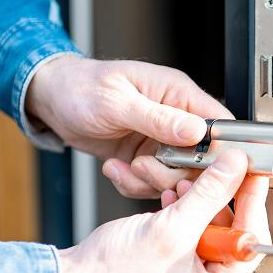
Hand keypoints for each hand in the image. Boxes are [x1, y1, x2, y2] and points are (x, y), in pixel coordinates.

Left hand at [26, 56, 232, 197]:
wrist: (53, 100)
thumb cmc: (81, 87)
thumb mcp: (117, 102)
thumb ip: (159, 118)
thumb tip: (197, 131)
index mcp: (178, 94)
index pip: (219, 123)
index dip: (219, 150)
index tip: (201, 169)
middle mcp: (175, 118)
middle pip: (201, 159)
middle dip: (173, 172)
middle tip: (143, 166)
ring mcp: (161, 141)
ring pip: (177, 176)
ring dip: (149, 180)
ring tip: (124, 167)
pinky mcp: (146, 158)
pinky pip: (153, 183)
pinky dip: (133, 184)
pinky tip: (115, 168)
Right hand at [55, 150, 270, 272]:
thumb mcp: (171, 229)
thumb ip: (209, 195)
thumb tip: (235, 169)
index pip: (250, 241)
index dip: (252, 202)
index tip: (254, 173)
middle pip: (231, 230)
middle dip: (219, 198)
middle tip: (222, 169)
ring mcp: (189, 272)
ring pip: (208, 223)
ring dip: (198, 199)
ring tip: (184, 184)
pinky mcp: (173, 258)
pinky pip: (189, 226)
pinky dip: (183, 207)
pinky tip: (171, 196)